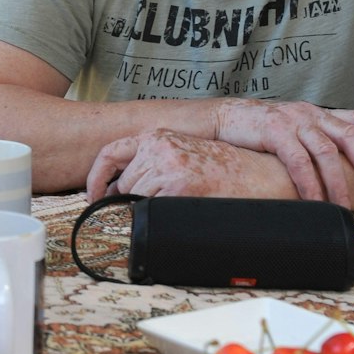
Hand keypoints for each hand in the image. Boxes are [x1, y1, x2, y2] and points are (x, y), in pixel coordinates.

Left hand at [85, 130, 296, 201]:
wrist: (259, 174)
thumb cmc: (223, 169)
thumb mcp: (183, 153)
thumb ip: (154, 162)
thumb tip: (122, 189)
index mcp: (158, 137)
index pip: (110, 153)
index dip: (96, 178)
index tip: (93, 196)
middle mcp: (158, 148)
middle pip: (124, 184)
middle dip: (134, 200)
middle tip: (163, 202)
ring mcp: (167, 167)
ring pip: (137, 200)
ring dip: (153, 208)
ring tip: (184, 200)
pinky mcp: (178, 187)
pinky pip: (154, 210)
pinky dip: (164, 215)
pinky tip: (187, 205)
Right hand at [209, 99, 353, 203]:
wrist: (222, 118)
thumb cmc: (259, 129)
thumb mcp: (293, 129)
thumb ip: (315, 140)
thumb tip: (339, 166)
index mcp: (318, 113)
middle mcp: (310, 114)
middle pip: (349, 134)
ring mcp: (292, 122)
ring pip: (326, 151)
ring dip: (338, 181)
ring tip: (344, 204)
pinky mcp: (274, 132)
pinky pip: (298, 160)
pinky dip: (309, 182)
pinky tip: (314, 199)